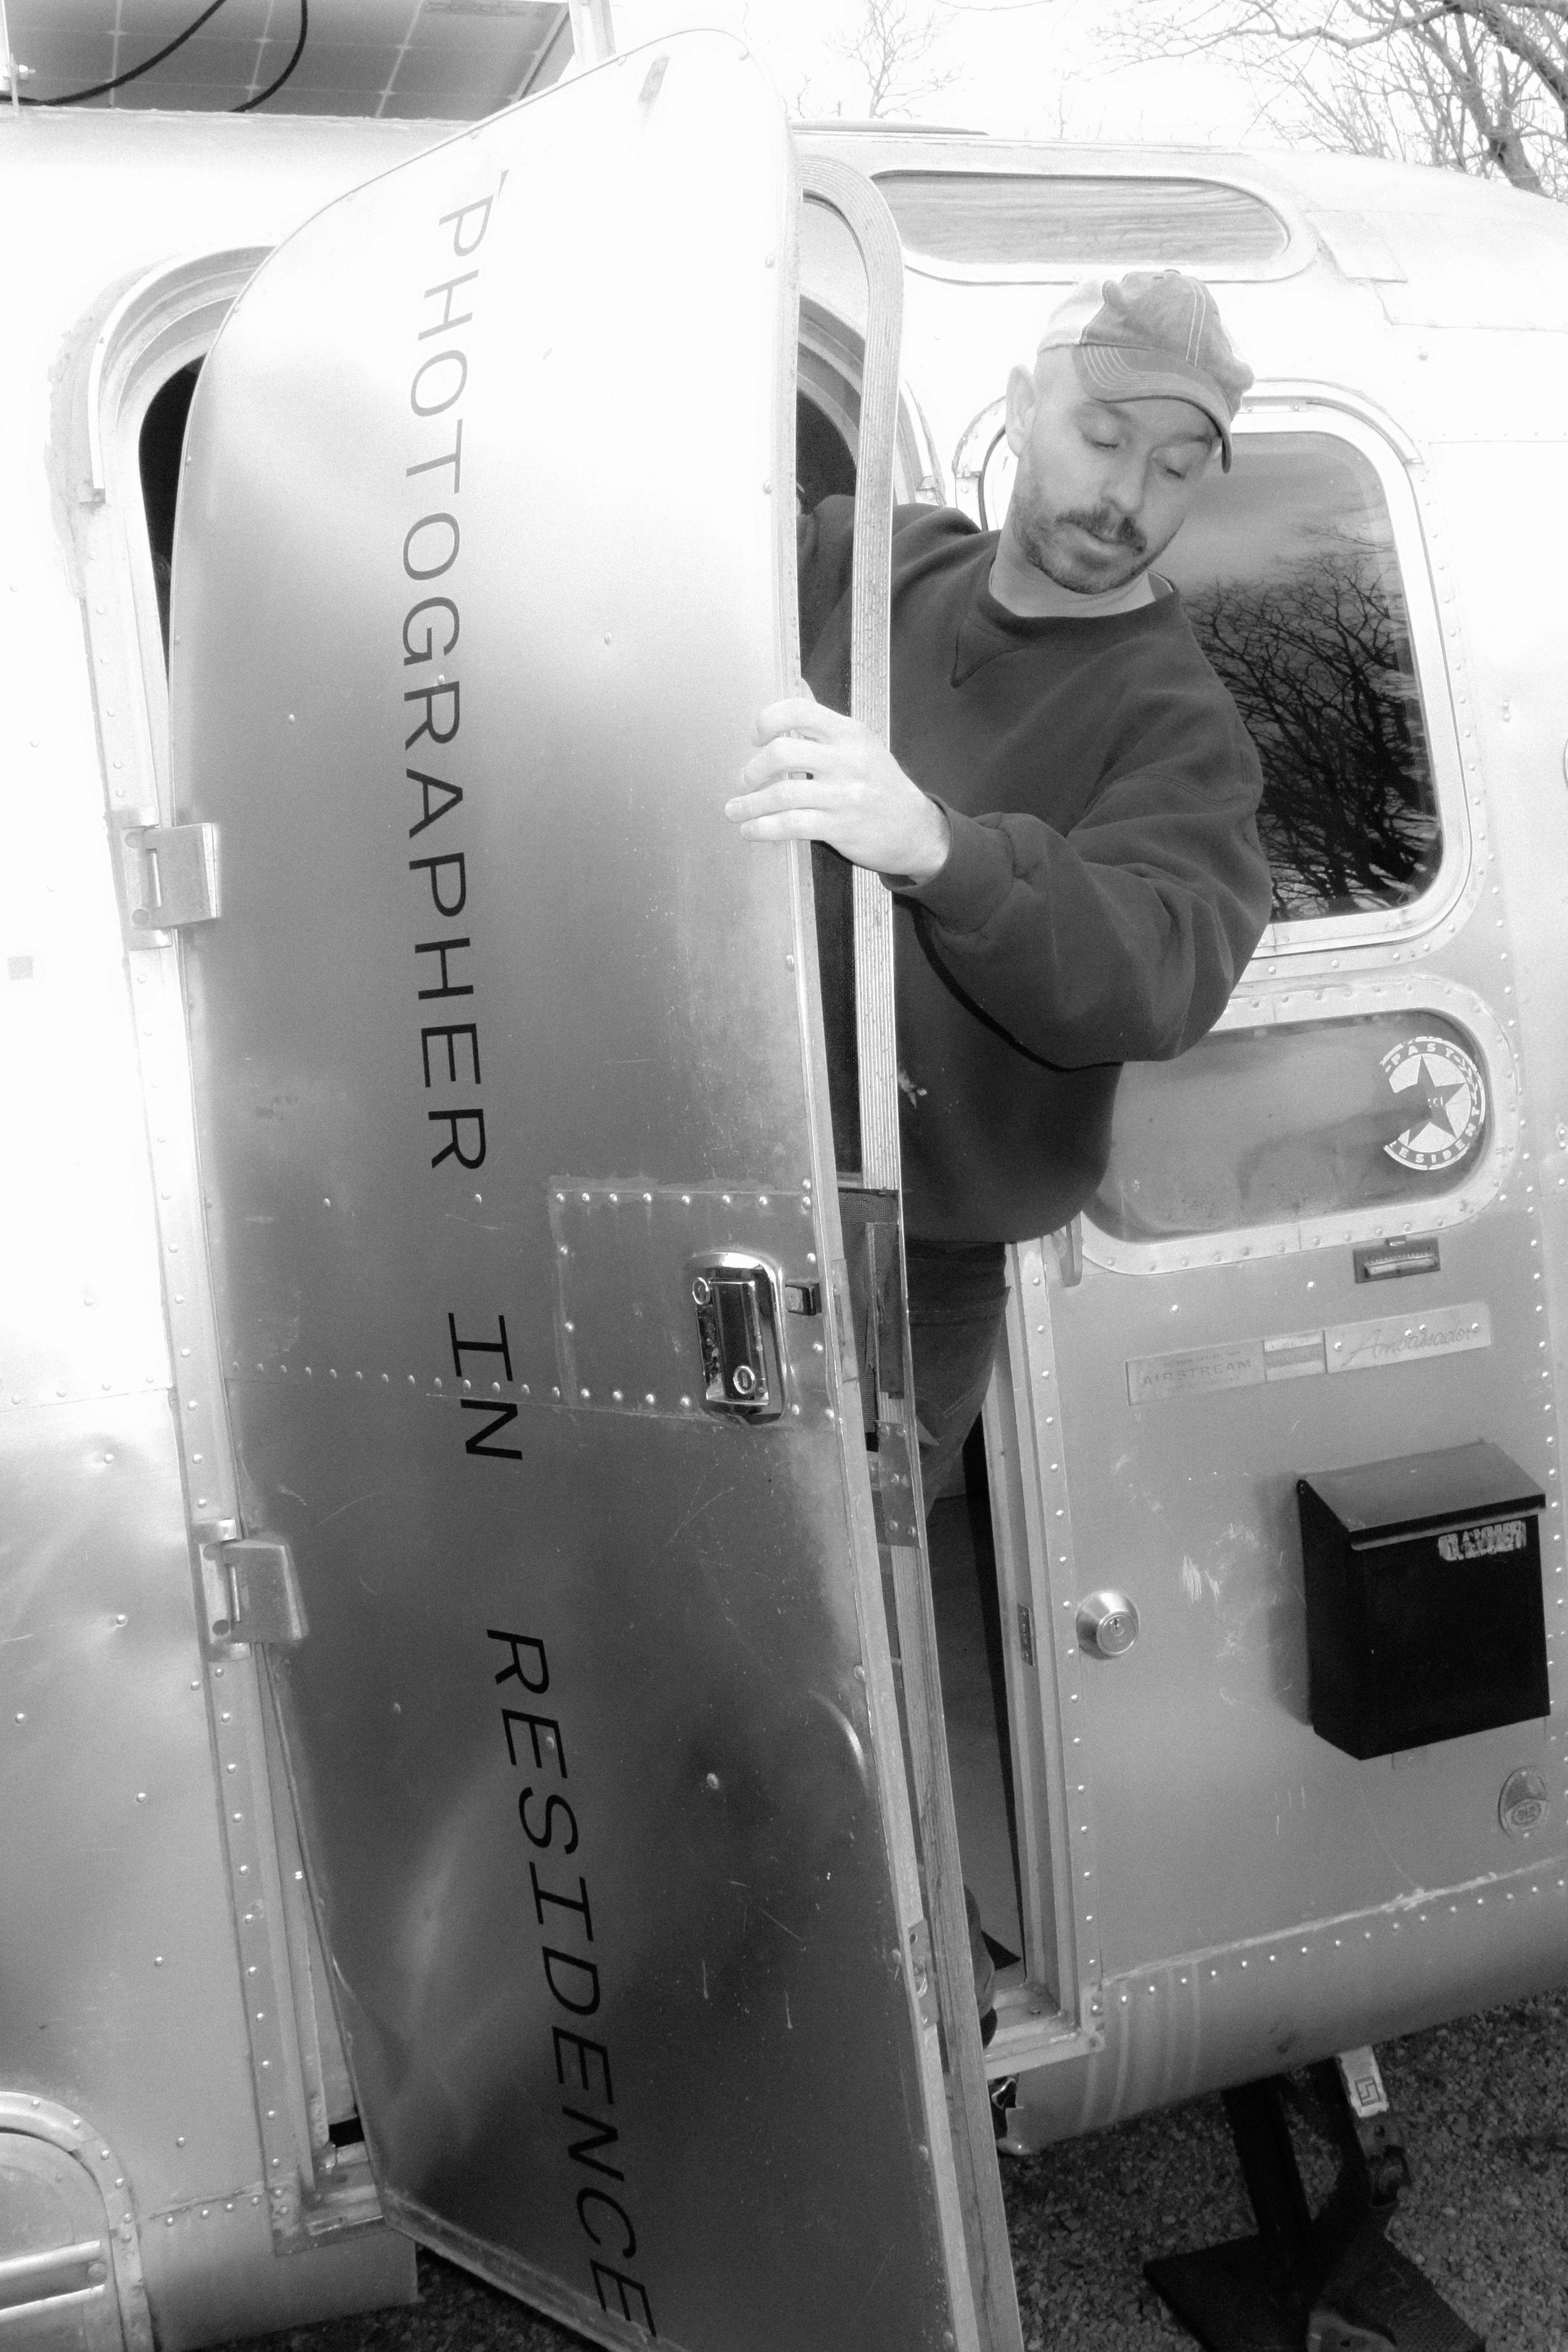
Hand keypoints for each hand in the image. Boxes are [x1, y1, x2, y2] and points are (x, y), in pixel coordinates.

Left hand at [727, 694, 950, 882]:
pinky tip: (750, 830)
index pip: (800, 711)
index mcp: (849, 733)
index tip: (755, 737)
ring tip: (734, 810)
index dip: (768, 720)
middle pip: (782, 753)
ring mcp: (843, 795)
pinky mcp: (839, 827)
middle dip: (753, 770)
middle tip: (744, 781)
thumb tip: (797, 683)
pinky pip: (790, 825)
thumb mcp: (861, 745)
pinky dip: (762, 828)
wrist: (915, 829)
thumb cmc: (881, 785)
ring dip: (749, 804)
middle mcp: (847, 760)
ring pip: (781, 794)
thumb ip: (824, 723)